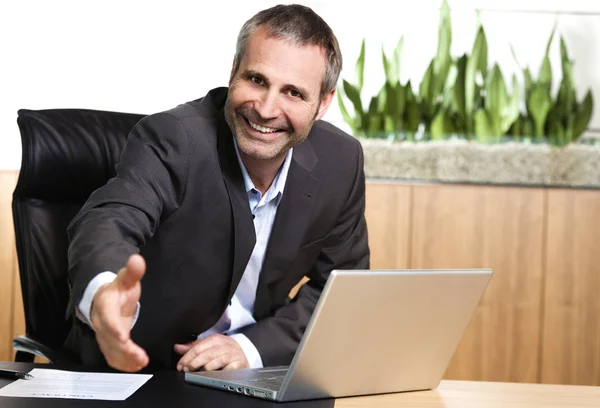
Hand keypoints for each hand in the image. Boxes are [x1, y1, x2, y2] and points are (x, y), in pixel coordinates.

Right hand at [91, 254, 148, 371]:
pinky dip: (121, 363)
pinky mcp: (107, 342)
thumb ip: (133, 272)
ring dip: (124, 360)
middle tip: (141, 358)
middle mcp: (101, 322)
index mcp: (104, 305)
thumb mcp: (126, 278)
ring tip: (140, 364)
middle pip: (109, 340)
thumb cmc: (117, 289)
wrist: (102, 297)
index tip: (124, 338)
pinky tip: (134, 366)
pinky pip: (111, 355)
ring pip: (110, 351)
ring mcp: (103, 334)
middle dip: (124, 351)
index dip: (115, 330)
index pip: (108, 320)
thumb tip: (137, 259)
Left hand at [174, 334, 248, 371]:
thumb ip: (193, 347)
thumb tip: (177, 348)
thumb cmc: (224, 351)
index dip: (187, 356)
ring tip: (197, 372)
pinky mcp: (238, 364)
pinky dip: (218, 372)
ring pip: (216, 361)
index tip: (180, 365)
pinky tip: (212, 374)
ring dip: (204, 368)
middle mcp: (225, 345)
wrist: (243, 355)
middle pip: (206, 354)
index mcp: (216, 339)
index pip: (198, 347)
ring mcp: (232, 355)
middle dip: (193, 363)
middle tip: (185, 369)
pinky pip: (226, 369)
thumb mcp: (209, 346)